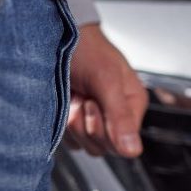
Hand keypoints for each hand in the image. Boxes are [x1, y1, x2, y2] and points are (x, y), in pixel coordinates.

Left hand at [66, 25, 147, 157]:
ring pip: (85, 145)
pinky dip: (62, 126)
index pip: (124, 142)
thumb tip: (134, 151)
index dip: (104, 128)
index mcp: (133, 104)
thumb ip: (121, 117)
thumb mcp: (107, 80)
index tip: (95, 103)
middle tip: (84, 97)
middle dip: (87, 124)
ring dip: (73, 122)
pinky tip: (66, 104)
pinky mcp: (75, 123)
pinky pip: (70, 142)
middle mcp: (116, 115)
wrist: (57, 40)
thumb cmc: (87, 51)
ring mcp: (94, 120)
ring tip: (75, 97)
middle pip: (104, 146)